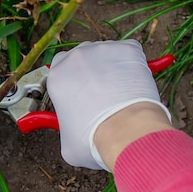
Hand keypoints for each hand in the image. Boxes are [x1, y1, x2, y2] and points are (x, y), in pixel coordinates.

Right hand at [47, 40, 170, 169]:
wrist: (126, 131)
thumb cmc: (96, 139)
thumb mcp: (66, 142)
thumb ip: (65, 128)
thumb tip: (73, 130)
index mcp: (57, 77)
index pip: (60, 69)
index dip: (72, 81)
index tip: (81, 93)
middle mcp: (76, 58)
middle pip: (82, 59)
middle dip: (91, 73)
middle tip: (103, 94)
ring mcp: (102, 50)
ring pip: (106, 54)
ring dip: (112, 68)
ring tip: (122, 92)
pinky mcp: (127, 49)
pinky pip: (130, 50)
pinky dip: (134, 63)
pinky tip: (135, 82)